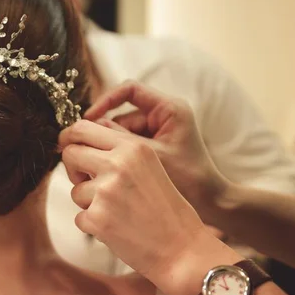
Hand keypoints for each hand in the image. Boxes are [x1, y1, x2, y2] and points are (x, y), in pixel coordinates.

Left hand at [59, 120, 240, 294]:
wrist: (183, 249)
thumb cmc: (166, 210)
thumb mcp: (148, 166)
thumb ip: (116, 152)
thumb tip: (76, 144)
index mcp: (132, 147)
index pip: (83, 128)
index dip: (68, 138)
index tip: (66, 147)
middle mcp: (118, 164)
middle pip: (70, 153)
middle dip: (73, 169)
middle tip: (87, 182)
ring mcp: (106, 191)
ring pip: (74, 190)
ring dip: (88, 203)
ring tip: (117, 212)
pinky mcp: (97, 217)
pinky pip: (79, 217)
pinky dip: (93, 225)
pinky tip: (117, 228)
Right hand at [85, 81, 227, 217]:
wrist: (211, 204)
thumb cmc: (190, 180)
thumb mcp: (151, 156)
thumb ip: (120, 139)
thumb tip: (89, 126)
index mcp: (169, 109)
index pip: (130, 90)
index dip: (106, 100)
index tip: (88, 118)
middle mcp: (162, 116)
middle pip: (121, 115)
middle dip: (102, 132)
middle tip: (83, 150)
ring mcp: (156, 132)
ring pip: (119, 133)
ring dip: (107, 148)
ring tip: (94, 167)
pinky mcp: (152, 147)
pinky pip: (125, 145)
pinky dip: (115, 156)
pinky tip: (106, 172)